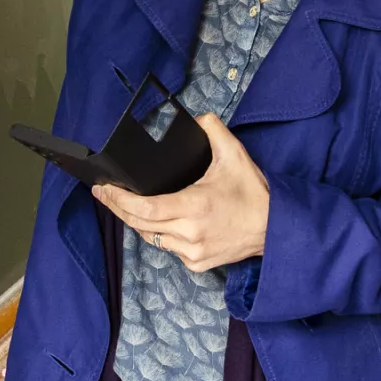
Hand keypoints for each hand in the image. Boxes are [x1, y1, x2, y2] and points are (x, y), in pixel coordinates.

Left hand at [93, 114, 270, 271]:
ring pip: (151, 238)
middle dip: (117, 208)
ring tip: (123, 204)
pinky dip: (159, 234)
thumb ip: (213, 129)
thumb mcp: (234, 155)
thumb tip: (197, 117)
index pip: (144, 209)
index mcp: (194, 207)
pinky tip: (155, 221)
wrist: (276, 229)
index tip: (104, 188)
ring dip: (136, 221)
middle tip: (104, 193)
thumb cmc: (254, 193)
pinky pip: (167, 248)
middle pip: (139, 224)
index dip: (119, 200)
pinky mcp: (196, 264)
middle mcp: (189, 233)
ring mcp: (192, 252)